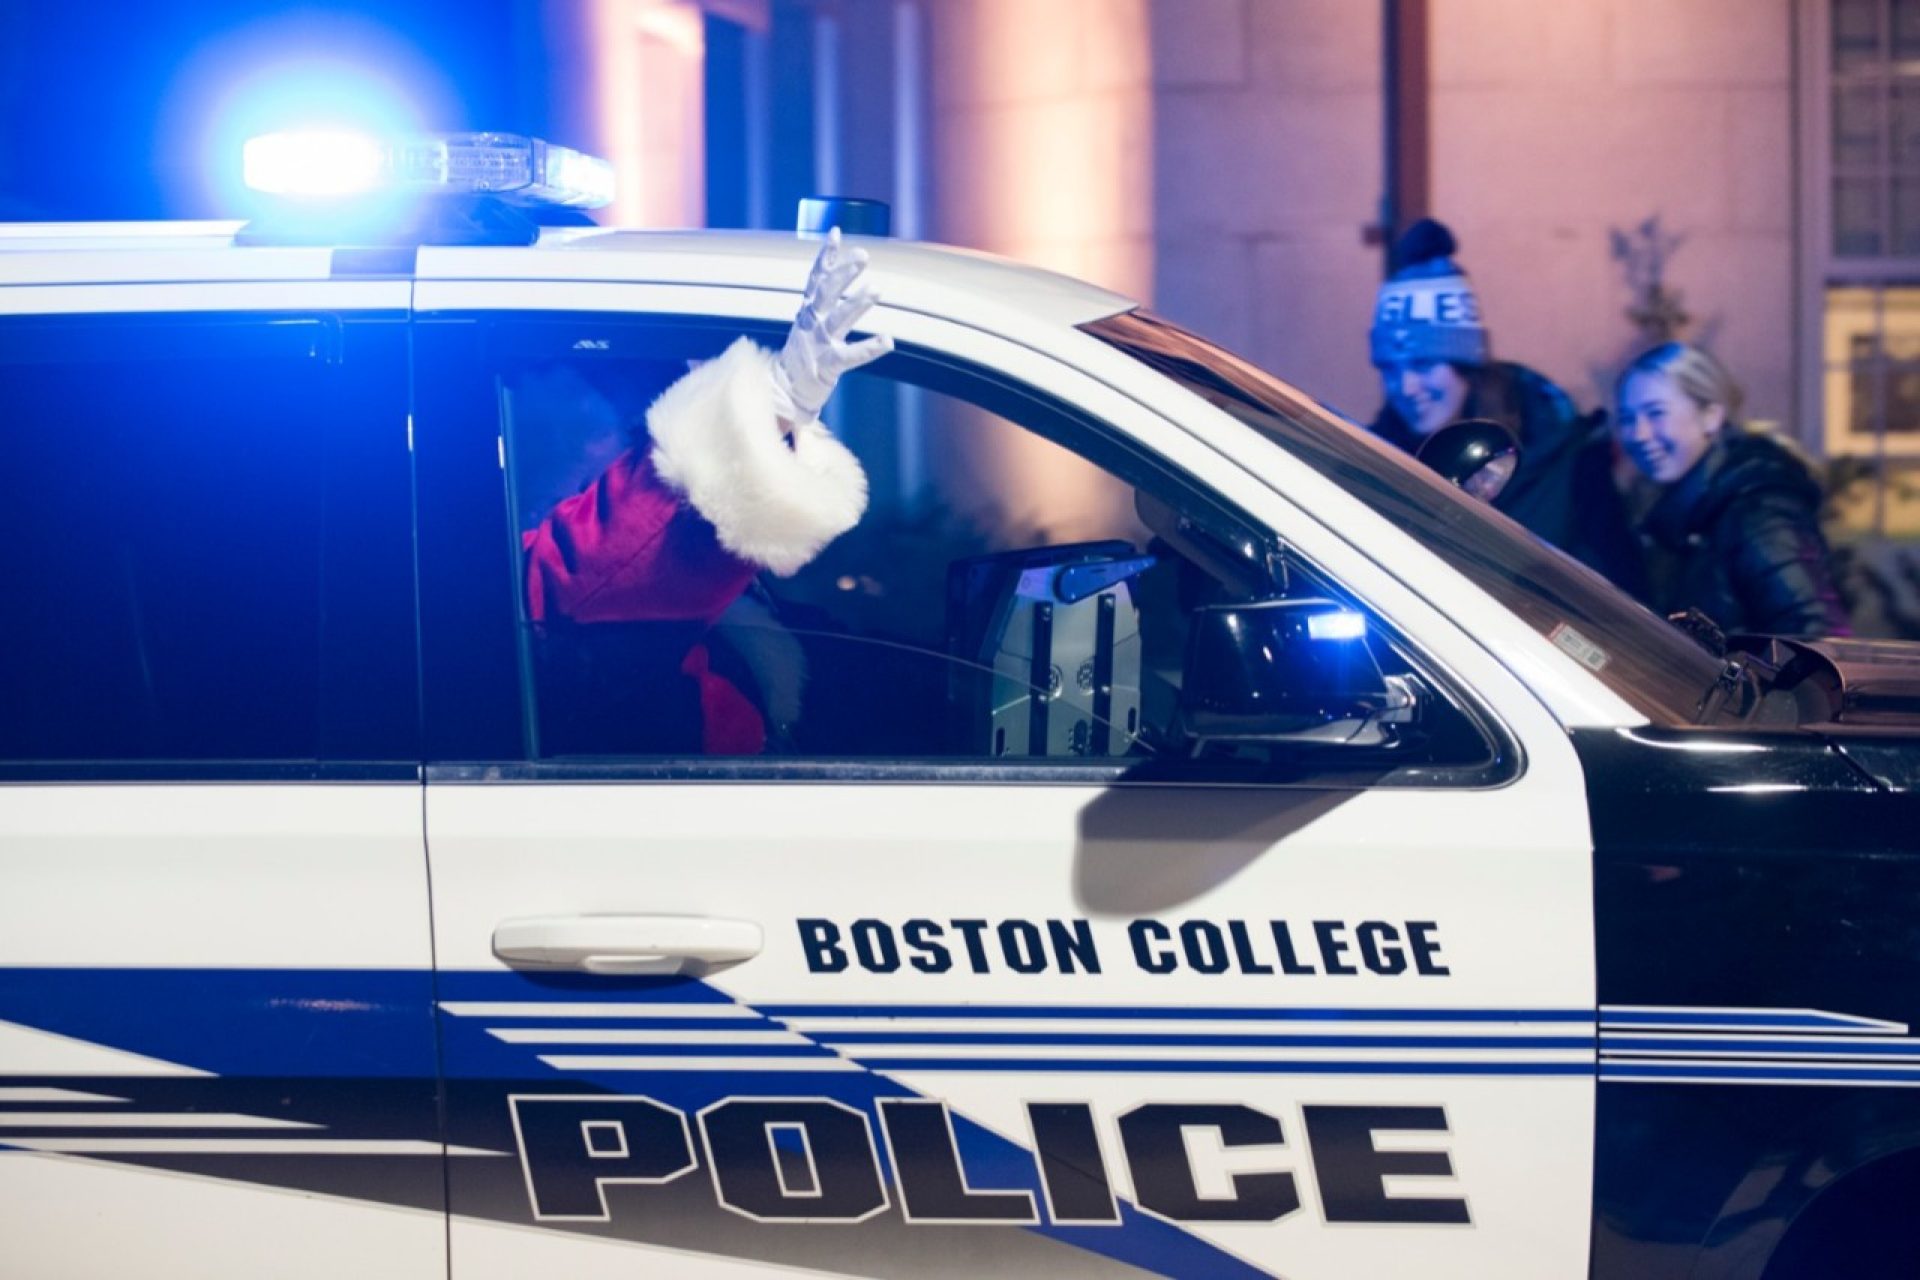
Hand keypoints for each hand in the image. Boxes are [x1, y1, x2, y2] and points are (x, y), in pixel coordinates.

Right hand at [770, 227, 893, 426]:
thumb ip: (819, 298)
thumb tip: (830, 271)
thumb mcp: (807, 321)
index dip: (826, 255)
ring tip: (876, 289)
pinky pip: (850, 355)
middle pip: (827, 292)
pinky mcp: (828, 365)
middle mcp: (812, 322)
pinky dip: (869, 348)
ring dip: (856, 303)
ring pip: (838, 319)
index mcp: (808, 311)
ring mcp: (819, 343)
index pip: (816, 277)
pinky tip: (887, 341)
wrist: (783, 391)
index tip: (836, 233)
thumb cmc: (802, 354)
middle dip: (844, 273)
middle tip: (863, 255)